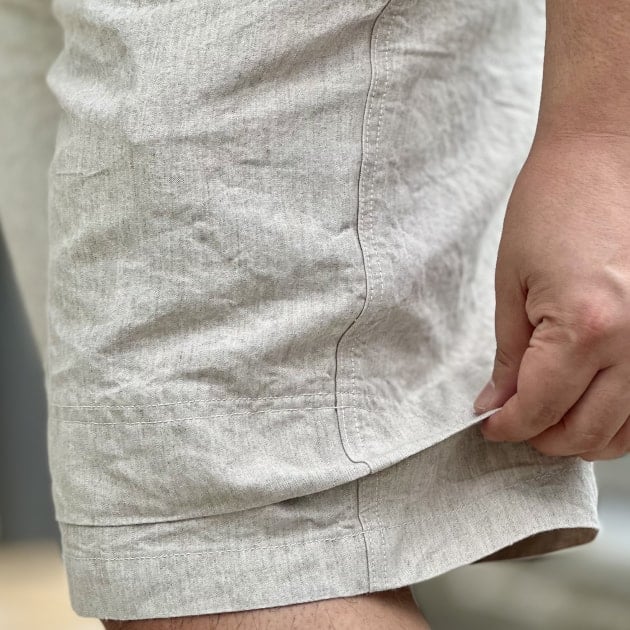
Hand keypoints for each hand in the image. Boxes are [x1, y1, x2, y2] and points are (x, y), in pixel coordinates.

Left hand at [473, 132, 629, 460]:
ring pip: (624, 431)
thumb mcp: (512, 284)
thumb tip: (497, 402)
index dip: (508, 426)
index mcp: (586, 328)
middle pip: (584, 432)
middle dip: (540, 437)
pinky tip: (588, 404)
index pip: (540, 409)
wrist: (608, 155)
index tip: (489, 426)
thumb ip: (508, 355)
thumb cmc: (552, 207)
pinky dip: (616, 419)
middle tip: (512, 419)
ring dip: (579, 436)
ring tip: (545, 415)